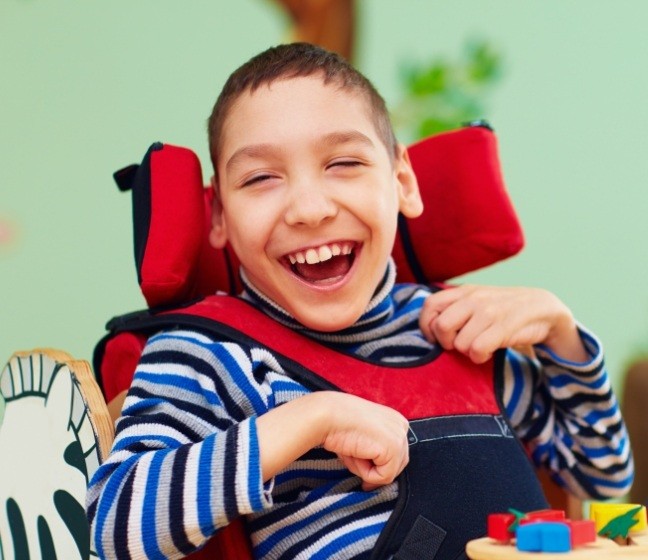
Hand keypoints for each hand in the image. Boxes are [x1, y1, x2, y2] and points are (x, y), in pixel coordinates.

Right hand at [257, 391, 408, 490]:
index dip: (378, 463)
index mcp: (395, 419)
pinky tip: (355, 454)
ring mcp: (400, 437)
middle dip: (375, 469)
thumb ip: (374, 449)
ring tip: (352, 453)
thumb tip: (377, 475)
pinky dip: (366, 473)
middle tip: (353, 460)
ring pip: (389, 472)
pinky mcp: (394, 449)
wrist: (328, 415)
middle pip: (397, 464)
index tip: (362, 466)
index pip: (396, 452)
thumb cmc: (338, 423)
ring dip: (368, 470)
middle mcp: (401, 426)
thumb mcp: (362, 435)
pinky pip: (384, 477)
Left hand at [419, 285, 587, 363]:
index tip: (435, 338)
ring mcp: (488, 312)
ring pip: (459, 343)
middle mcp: (473, 299)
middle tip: (459, 345)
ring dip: (468, 352)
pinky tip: (490, 351)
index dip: (426, 325)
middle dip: (446, 343)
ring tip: (481, 346)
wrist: (543, 308)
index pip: (430, 305)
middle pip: (441, 327)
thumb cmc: (503, 309)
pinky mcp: (503, 327)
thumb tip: (430, 328)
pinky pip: (477, 350)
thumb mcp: (477, 301)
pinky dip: (481, 357)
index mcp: (464, 291)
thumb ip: (454, 308)